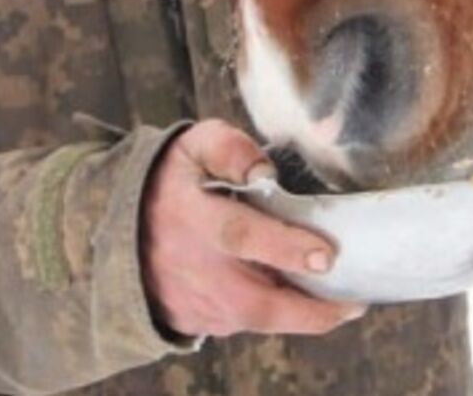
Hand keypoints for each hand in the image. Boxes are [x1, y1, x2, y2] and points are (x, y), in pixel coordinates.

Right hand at [141, 121, 367, 338]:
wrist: (119, 227)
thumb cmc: (169, 181)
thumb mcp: (191, 147)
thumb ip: (229, 148)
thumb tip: (264, 171)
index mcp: (190, 216)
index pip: (240, 235)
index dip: (284, 247)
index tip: (326, 254)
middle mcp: (192, 266)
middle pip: (254, 302)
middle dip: (307, 310)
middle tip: (352, 304)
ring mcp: (192, 300)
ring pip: (254, 320)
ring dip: (300, 317)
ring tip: (342, 305)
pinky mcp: (195, 320)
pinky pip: (243, 325)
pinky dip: (276, 318)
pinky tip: (304, 304)